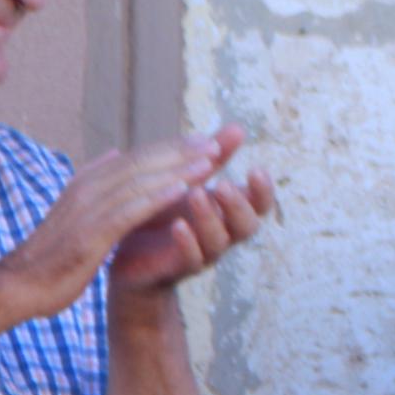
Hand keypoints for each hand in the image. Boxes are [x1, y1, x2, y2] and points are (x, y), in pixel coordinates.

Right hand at [0, 130, 229, 315]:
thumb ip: (96, 184)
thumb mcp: (75, 212)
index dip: (170, 149)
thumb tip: (113, 154)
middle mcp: (87, 189)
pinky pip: (129, 211)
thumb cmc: (52, 255)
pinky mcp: (90, 234)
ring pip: (138, 182)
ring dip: (176, 170)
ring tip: (210, 162)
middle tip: (216, 143)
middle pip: (140, 163)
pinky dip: (156, 198)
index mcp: (86, 183)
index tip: (203, 141)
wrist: (19, 286)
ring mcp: (87, 210)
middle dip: (180, 152)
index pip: (135, 158)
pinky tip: (182, 192)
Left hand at [110, 128, 277, 295]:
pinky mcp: (177, 267)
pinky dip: (188, 242)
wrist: (131, 256)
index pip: (258, 203)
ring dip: (209, 217)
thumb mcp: (189, 180)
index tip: (256, 169)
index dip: (263, 190)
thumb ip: (214, 157)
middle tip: (222, 184)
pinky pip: (191, 259)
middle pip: (248, 225)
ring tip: (195, 194)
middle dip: (238, 204)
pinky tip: (178, 224)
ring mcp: (202, 253)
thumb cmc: (165, 213)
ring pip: (219, 241)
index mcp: (227, 212)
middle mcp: (221, 233)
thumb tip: (239, 127)